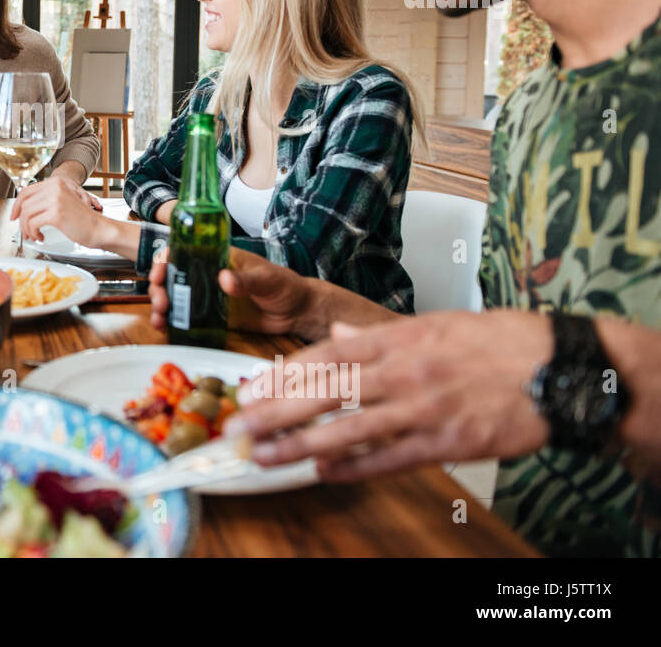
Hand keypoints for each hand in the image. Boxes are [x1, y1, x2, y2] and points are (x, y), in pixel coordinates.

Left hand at [11, 176, 105, 242]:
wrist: (98, 228)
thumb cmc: (81, 220)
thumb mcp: (62, 202)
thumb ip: (45, 201)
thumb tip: (23, 210)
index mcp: (56, 183)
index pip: (26, 191)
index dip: (17, 205)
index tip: (14, 216)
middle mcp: (55, 187)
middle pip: (24, 203)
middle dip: (21, 220)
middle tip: (24, 232)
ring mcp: (55, 199)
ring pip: (26, 214)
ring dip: (27, 228)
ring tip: (34, 236)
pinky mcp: (56, 214)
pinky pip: (33, 224)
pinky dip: (33, 233)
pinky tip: (41, 237)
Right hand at [150, 247, 326, 339]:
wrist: (297, 312)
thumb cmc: (285, 286)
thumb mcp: (267, 279)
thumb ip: (246, 280)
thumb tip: (224, 279)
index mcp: (218, 257)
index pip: (182, 252)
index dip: (164, 261)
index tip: (158, 274)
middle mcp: (207, 275)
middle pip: (172, 277)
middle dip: (159, 288)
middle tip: (161, 303)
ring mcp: (207, 297)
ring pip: (174, 298)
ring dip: (161, 307)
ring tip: (160, 319)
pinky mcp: (211, 317)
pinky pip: (186, 318)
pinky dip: (172, 323)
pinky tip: (165, 329)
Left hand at [228, 309, 553, 480]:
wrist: (557, 368)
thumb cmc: (500, 342)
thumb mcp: (437, 324)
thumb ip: (383, 334)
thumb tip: (342, 334)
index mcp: (399, 339)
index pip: (326, 355)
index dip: (283, 373)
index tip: (251, 386)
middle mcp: (403, 372)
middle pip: (326, 393)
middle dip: (276, 411)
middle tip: (240, 425)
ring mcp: (422, 409)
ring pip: (347, 429)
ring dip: (301, 445)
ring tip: (265, 455)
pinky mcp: (444, 442)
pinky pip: (388, 458)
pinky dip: (354, 467)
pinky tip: (323, 473)